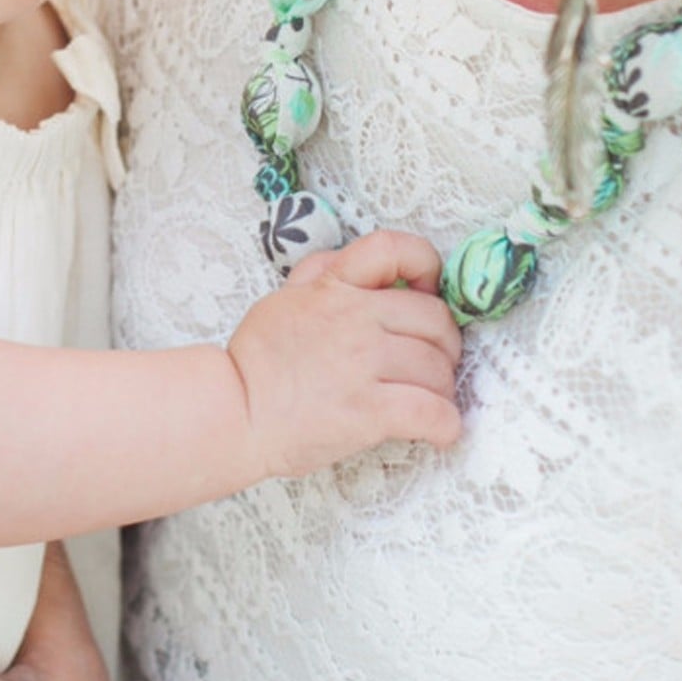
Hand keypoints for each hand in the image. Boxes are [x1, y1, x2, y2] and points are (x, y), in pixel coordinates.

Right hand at [227, 229, 461, 476]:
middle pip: (435, 320)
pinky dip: (445, 424)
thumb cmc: (259, 359)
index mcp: (335, 286)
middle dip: (444, 344)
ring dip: (443, 388)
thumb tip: (355, 263)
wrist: (236, 411)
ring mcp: (364, 364)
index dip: (425, 265)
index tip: (427, 291)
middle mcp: (355, 318)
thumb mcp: (286, 296)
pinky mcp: (369, 411)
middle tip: (433, 362)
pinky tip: (439, 431)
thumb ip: (322, 273)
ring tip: (428, 401)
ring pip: (438, 369)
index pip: (393, 249)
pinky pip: (431, 412)